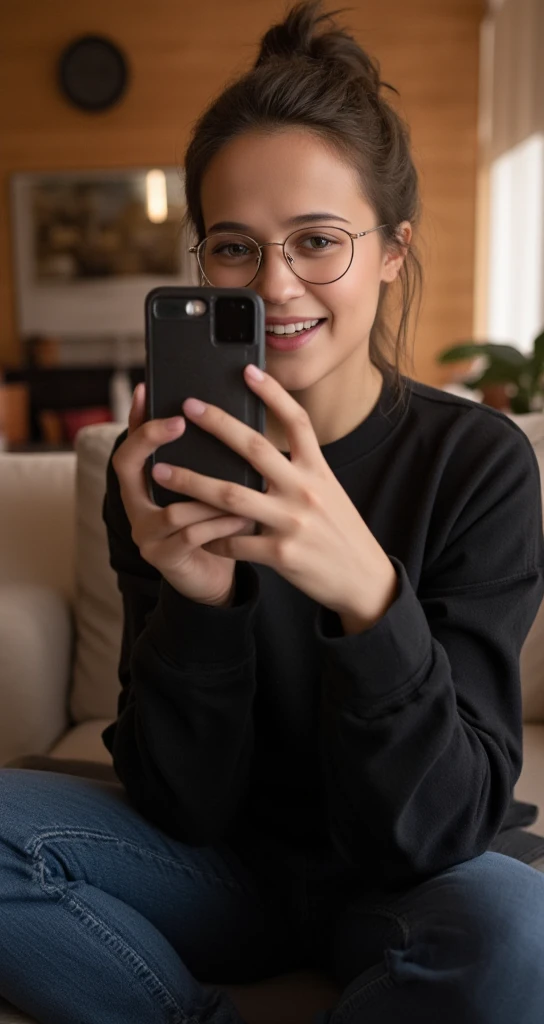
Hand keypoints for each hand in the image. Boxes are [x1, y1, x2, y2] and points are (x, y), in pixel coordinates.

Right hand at [112, 383, 253, 606]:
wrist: (215, 579)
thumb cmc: (216, 526)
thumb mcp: (211, 490)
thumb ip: (209, 462)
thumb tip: (231, 417)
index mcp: (144, 484)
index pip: (130, 444)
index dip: (137, 419)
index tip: (151, 391)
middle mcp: (135, 505)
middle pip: (126, 465)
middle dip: (151, 440)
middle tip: (180, 422)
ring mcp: (145, 534)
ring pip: (171, 507)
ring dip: (208, 495)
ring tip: (239, 483)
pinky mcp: (162, 558)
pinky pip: (190, 535)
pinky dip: (219, 524)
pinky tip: (244, 517)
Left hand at [152, 365, 397, 631]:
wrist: (364, 579)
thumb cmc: (341, 533)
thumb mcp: (329, 492)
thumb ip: (299, 472)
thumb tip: (258, 451)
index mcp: (318, 471)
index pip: (297, 422)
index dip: (273, 394)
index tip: (248, 371)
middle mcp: (305, 490)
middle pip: (254, 448)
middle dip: (217, 425)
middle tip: (187, 408)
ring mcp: (292, 522)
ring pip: (230, 496)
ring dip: (191, 482)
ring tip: (161, 471)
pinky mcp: (280, 554)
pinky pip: (234, 541)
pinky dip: (210, 537)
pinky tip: (192, 533)